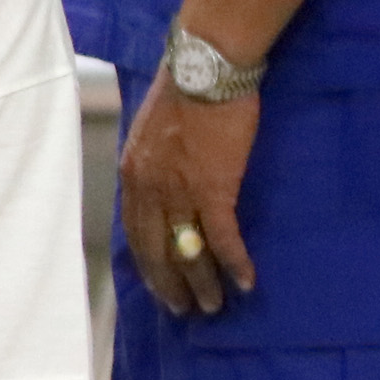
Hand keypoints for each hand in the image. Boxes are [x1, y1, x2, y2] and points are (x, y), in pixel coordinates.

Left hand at [119, 68, 258, 315]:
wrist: (205, 69)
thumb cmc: (186, 91)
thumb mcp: (154, 132)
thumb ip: (155, 162)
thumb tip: (164, 183)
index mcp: (133, 174)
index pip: (135, 231)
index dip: (147, 262)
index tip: (158, 284)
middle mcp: (148, 188)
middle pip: (155, 251)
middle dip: (169, 285)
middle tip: (183, 310)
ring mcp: (179, 191)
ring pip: (187, 251)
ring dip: (202, 283)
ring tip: (214, 306)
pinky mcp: (214, 189)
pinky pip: (222, 237)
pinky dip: (233, 263)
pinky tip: (246, 283)